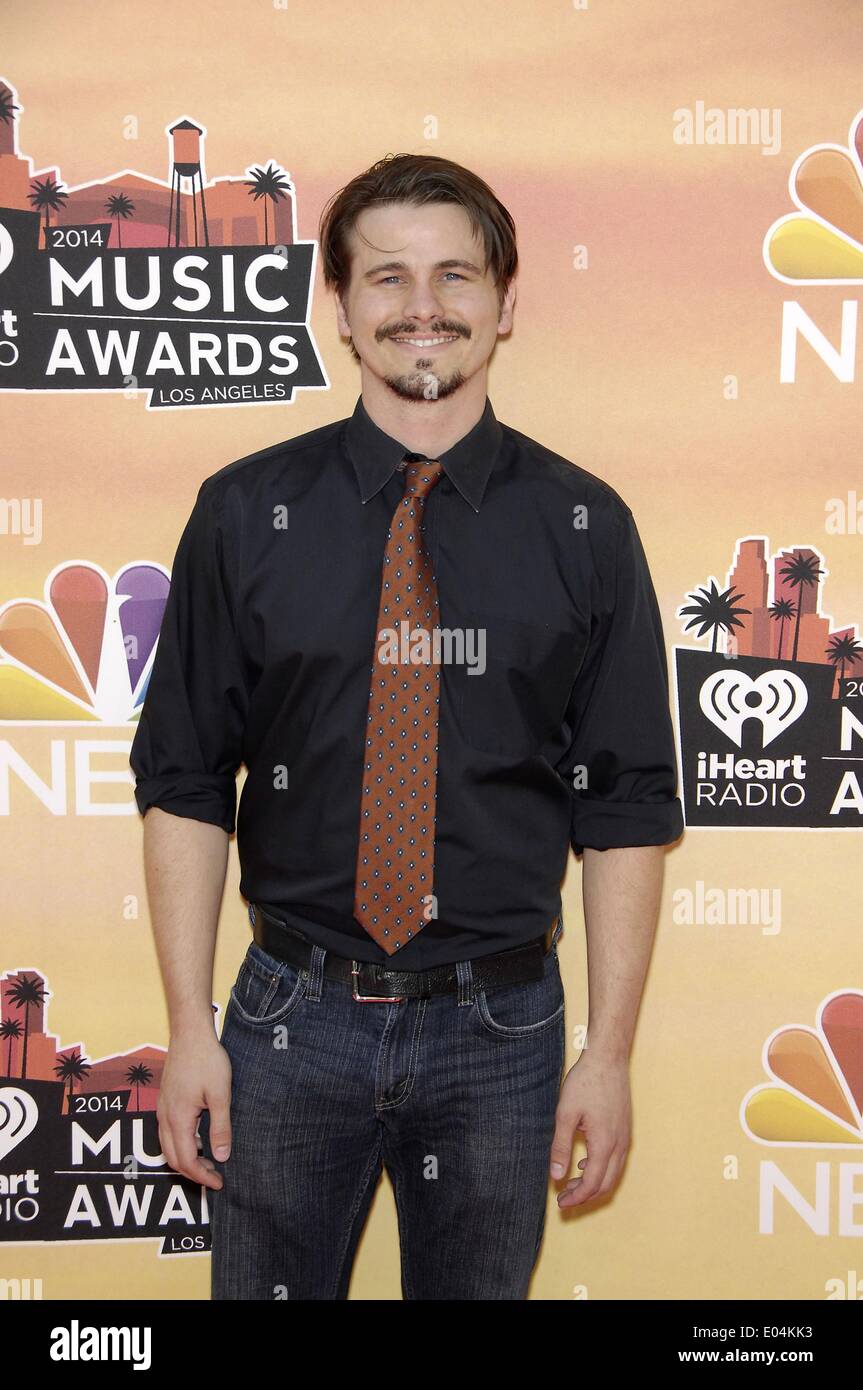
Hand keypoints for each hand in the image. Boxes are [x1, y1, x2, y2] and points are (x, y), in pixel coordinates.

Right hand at [157, 1030, 232, 1190]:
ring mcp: (162, 1109)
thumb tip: (221, 1156)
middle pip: (173, 1159)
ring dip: (186, 1159)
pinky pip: (167, 1133)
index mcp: (178, 1118)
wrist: (189, 1033)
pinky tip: (199, 1139)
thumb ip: (220, 1126)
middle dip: (193, 1173)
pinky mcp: (165, 1101)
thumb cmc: (207, 1060)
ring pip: (168, 1147)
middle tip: (215, 1177)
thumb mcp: (220, 1094)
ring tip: (209, 1161)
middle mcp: (165, 1117)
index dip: (202, 1176)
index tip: (219, 1183)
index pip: (186, 1160)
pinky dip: (181, 1145)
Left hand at [549, 1050, 630, 1207]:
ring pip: (613, 1173)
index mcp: (605, 1144)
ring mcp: (625, 1137)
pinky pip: (616, 1159)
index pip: (593, 1183)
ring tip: (572, 1184)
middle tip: (564, 1199)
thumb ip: (561, 1146)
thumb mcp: (565, 1114)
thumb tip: (556, 1176)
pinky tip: (585, 1162)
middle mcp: (620, 1144)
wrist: (608, 1058)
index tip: (561, 1203)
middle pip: (606, 1184)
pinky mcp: (625, 1128)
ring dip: (594, 1183)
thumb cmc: (586, 1082)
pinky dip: (601, 1169)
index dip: (577, 1197)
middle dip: (585, 1195)